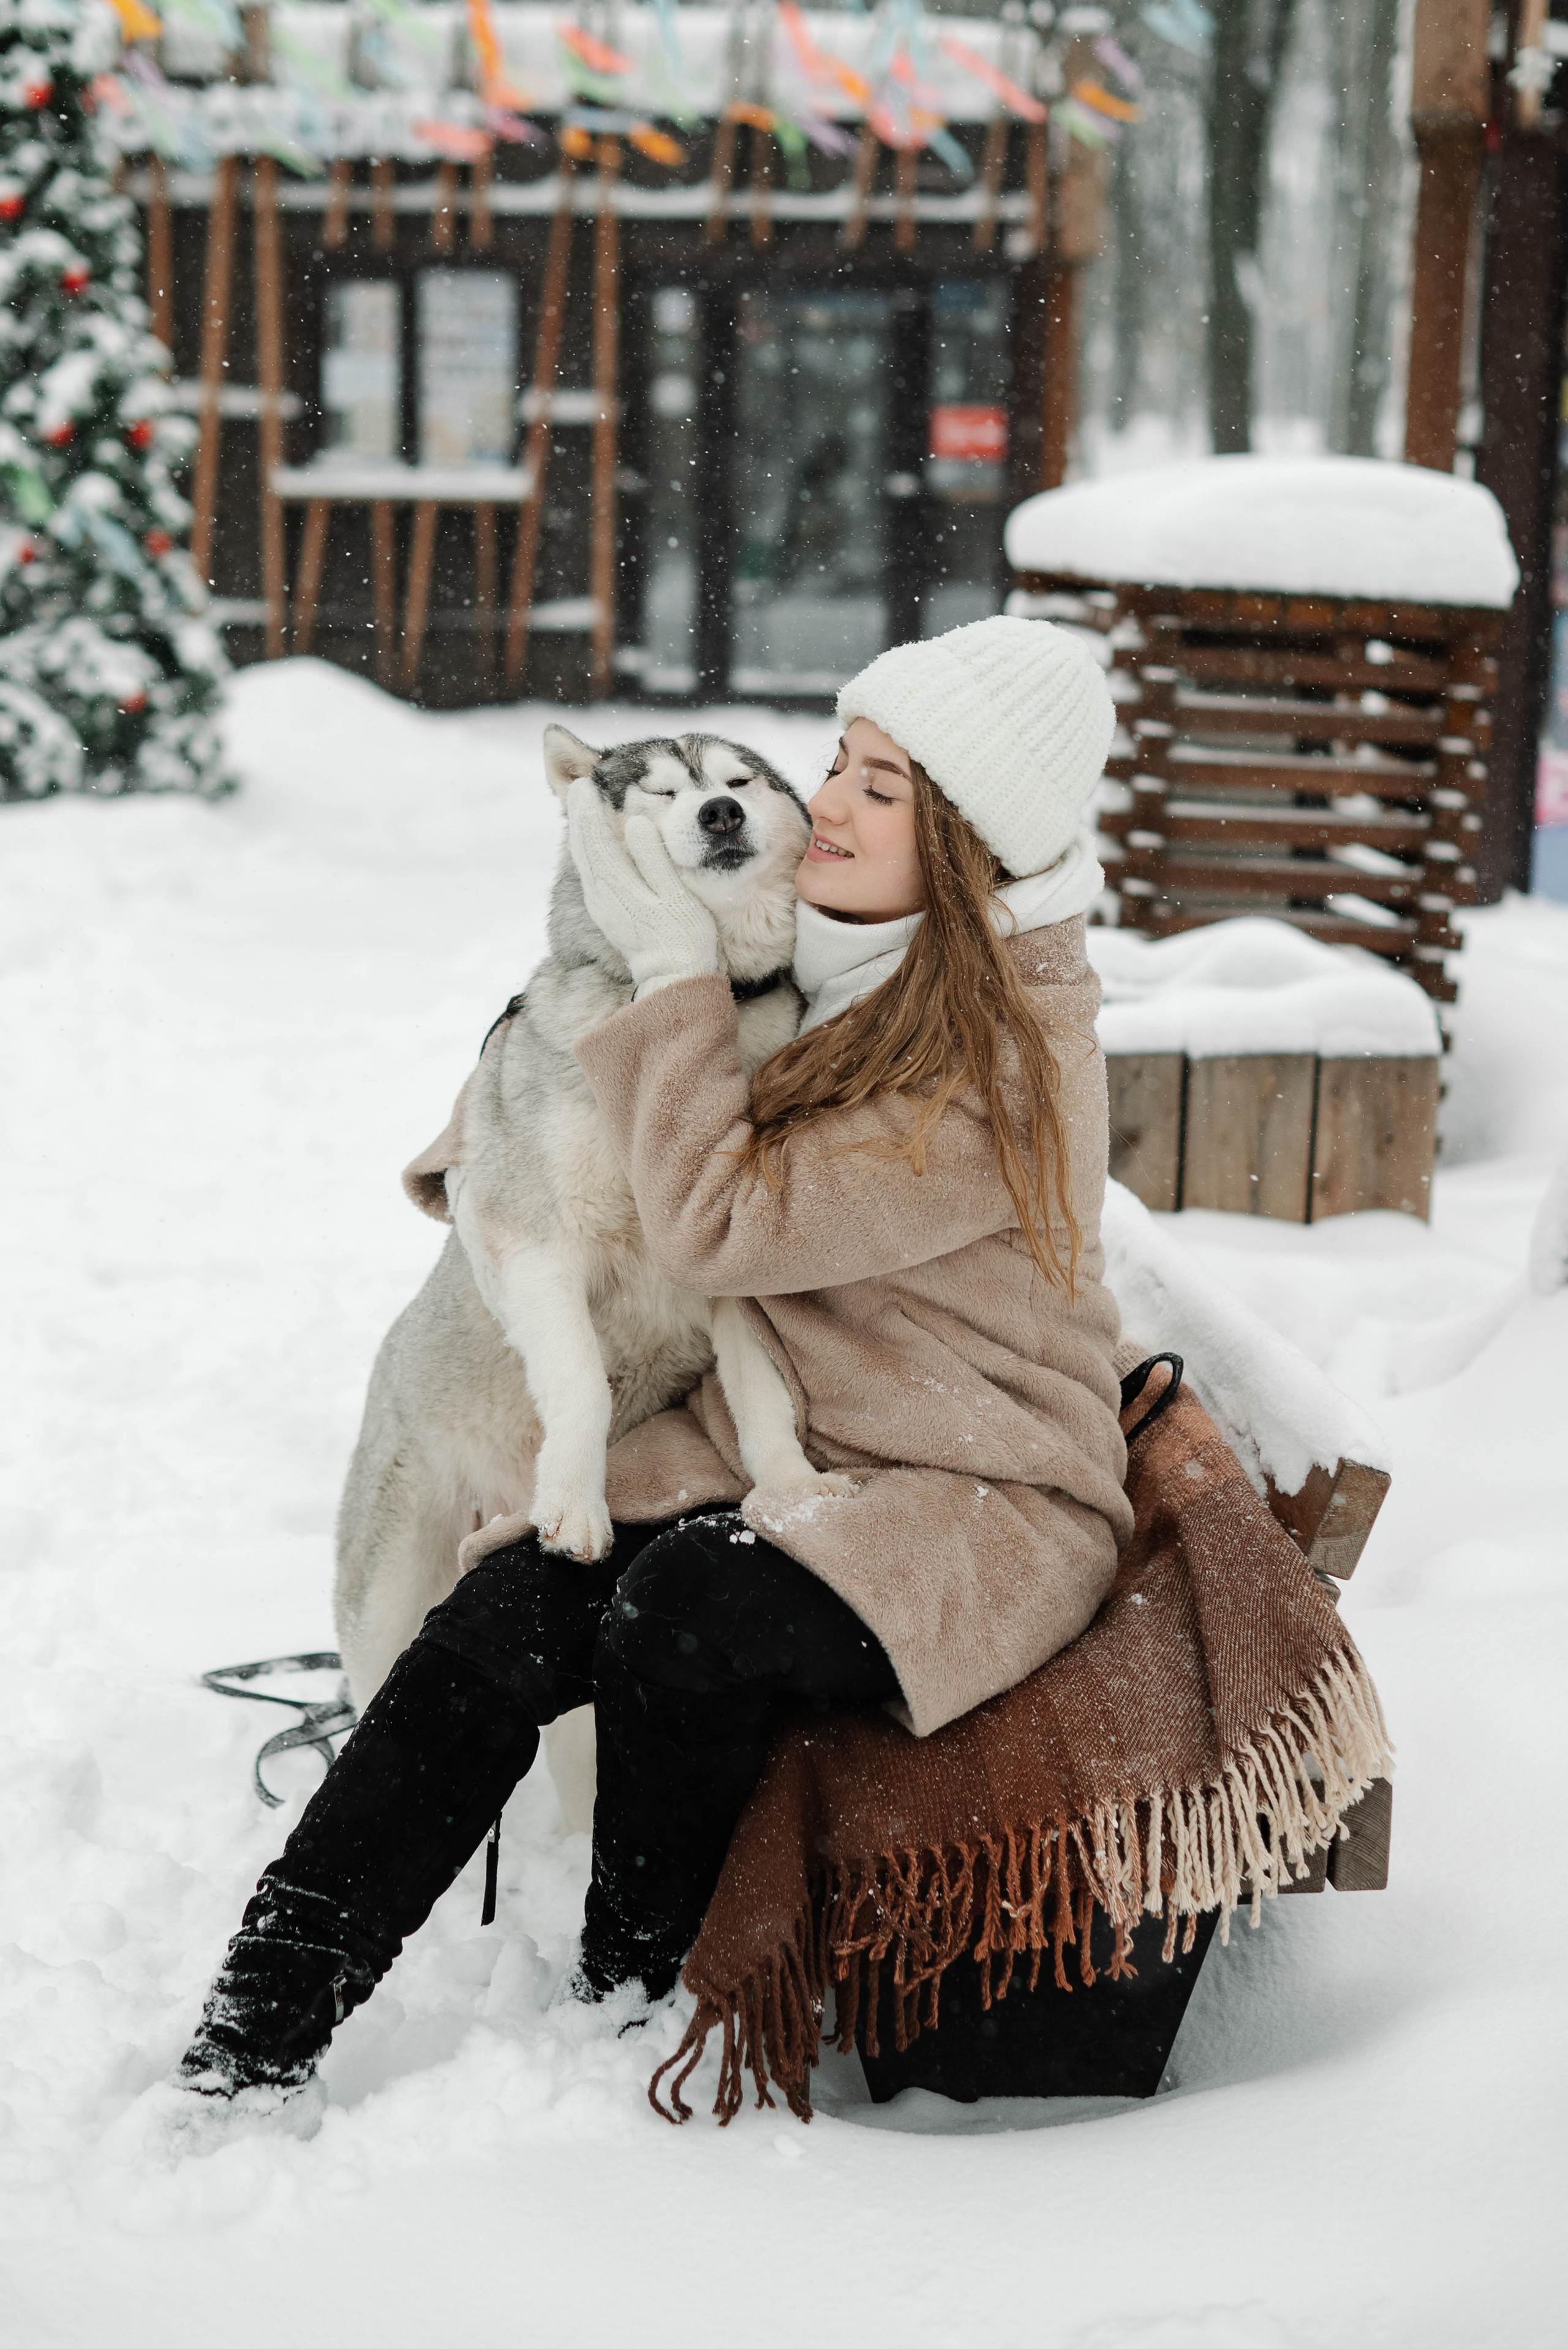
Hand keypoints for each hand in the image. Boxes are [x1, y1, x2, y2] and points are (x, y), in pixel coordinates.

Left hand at [567, 778, 719, 997]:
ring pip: (584, 860)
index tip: (587, 783)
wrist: (674, 981)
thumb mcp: (675, 896)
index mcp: (616, 887)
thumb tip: (636, 823)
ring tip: (581, 806)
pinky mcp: (607, 912)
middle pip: (584, 847)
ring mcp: (601, 906)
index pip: (596, 839)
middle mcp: (601, 895)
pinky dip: (588, 850)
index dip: (590, 810)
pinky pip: (590, 872)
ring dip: (581, 831)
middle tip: (579, 785)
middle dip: (580, 814)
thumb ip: (654, 858)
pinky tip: (593, 842)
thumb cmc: (684, 939)